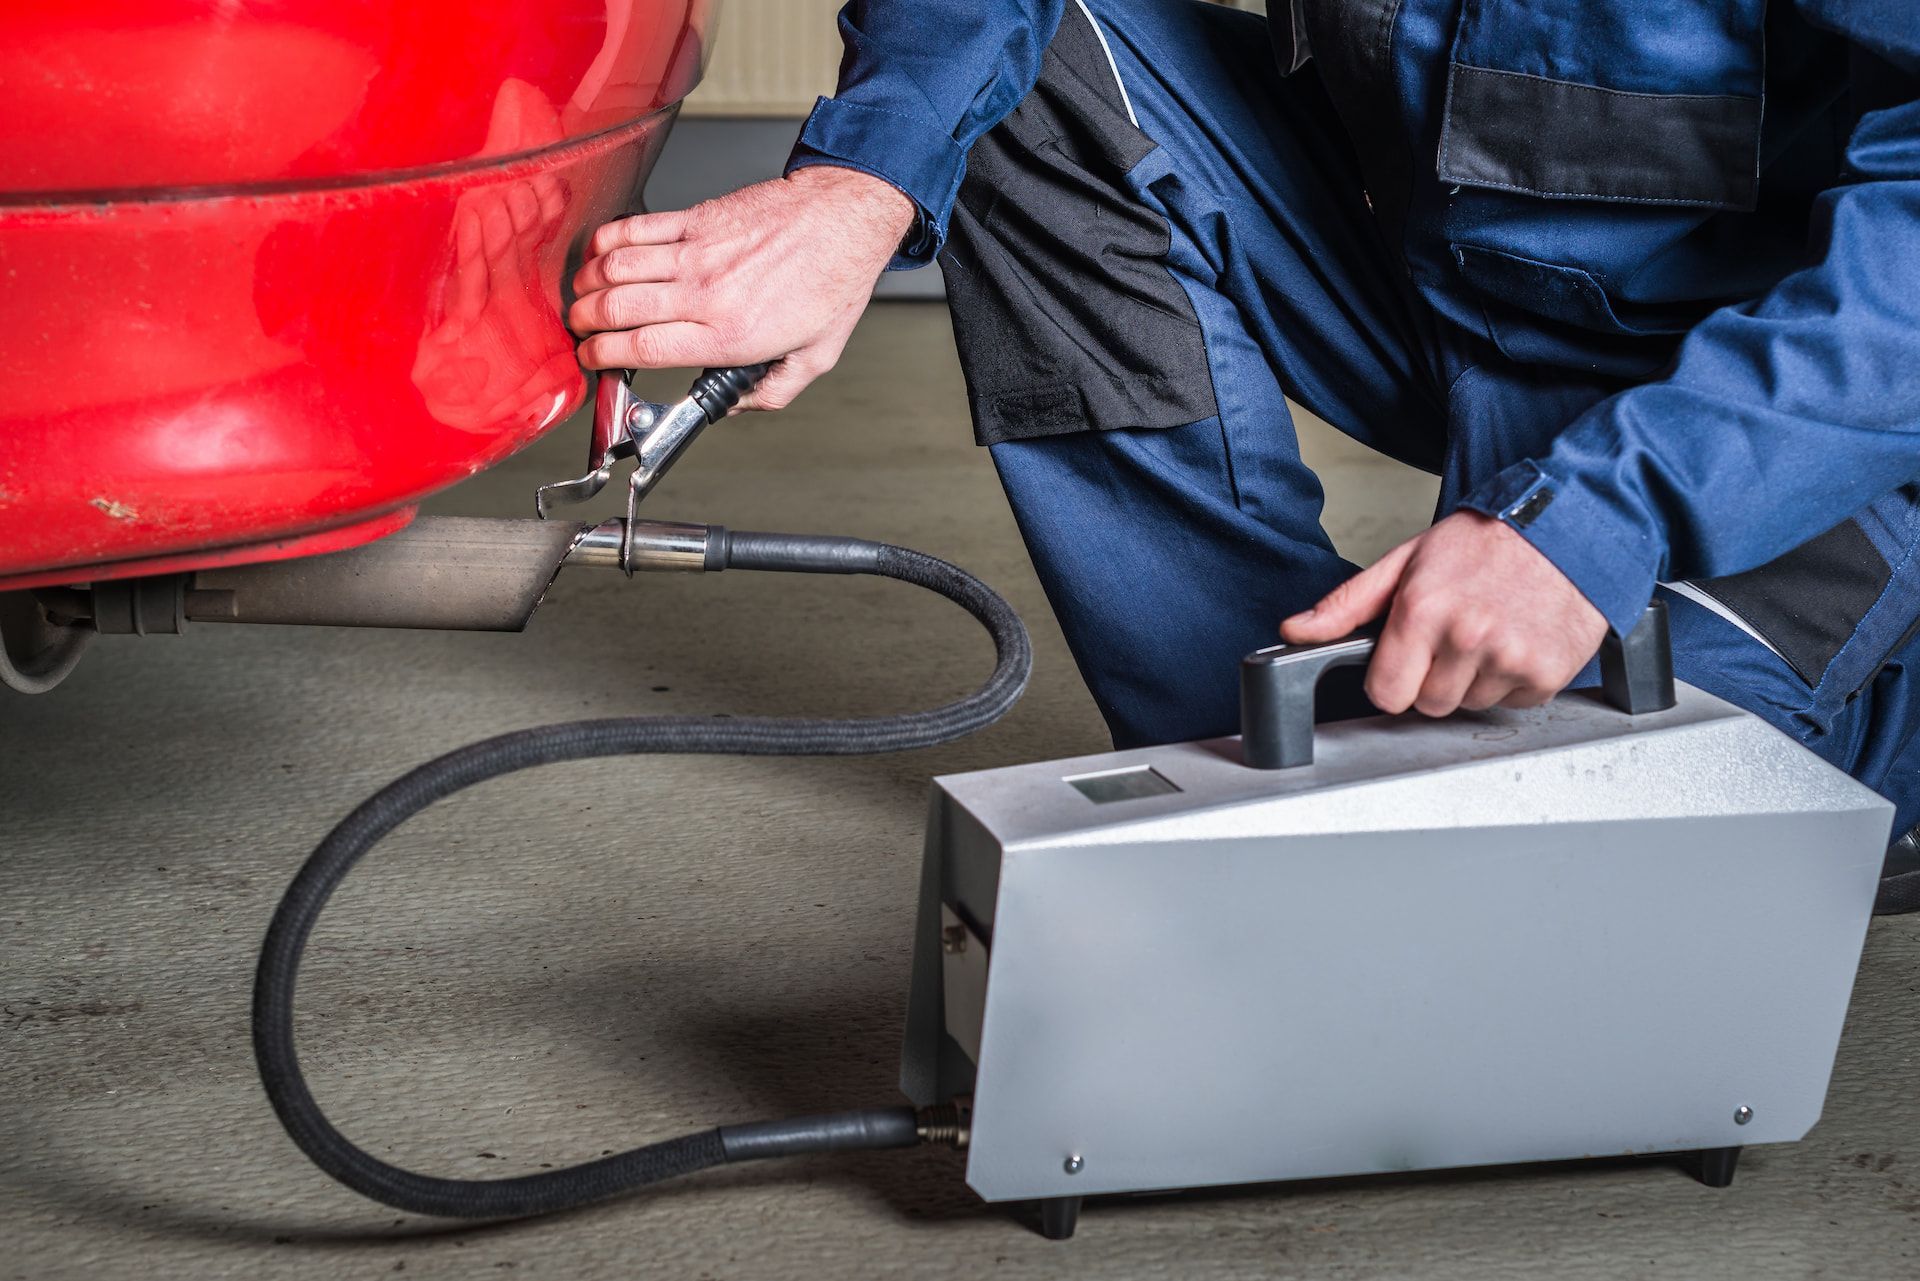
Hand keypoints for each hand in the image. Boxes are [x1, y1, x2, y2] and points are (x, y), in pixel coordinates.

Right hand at [568, 166, 915, 409]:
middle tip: (580, 329)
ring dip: (587, 283)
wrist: (842, 218)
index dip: (603, 357)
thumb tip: (735, 405)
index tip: (593, 359)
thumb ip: (771, 392)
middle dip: (584, 323)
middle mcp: (706, 293)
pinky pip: (634, 227)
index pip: (643, 350)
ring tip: (583, 296)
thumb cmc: (832, 280)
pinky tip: (601, 255)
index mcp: (729, 334)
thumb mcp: (814, 358)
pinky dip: (606, 242)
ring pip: (616, 267)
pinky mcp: (695, 219)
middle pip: (617, 309)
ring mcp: (696, 252)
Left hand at [1281, 511, 1607, 715]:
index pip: (1386, 694)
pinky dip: (1515, 680)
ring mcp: (1508, 658)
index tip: (1406, 660)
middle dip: (1435, 679)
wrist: (1566, 526)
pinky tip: (1518, 640)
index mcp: (1421, 611)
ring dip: (1476, 679)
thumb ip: (1348, 604)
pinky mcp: (1546, 673)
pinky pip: (1516, 703)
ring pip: (1471, 705)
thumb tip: (1296, 631)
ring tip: (1490, 631)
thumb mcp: (1406, 561)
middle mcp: (1465, 637)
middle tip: (1454, 637)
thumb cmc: (1485, 541)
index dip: (1392, 680)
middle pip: (1429, 705)